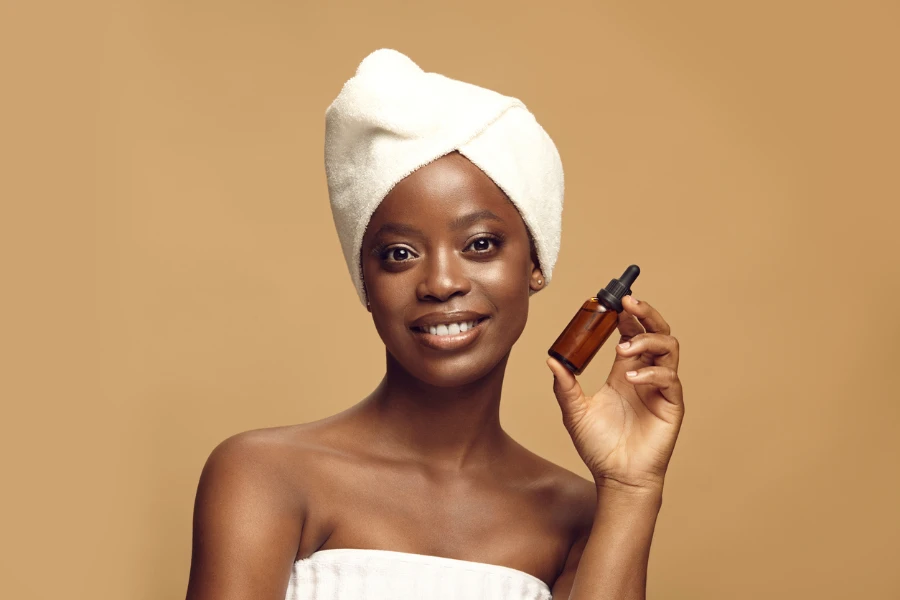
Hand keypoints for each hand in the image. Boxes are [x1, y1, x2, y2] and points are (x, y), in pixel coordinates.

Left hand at [547, 295, 683, 492]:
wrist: (616, 478)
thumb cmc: (599, 447)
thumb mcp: (574, 412)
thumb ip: (565, 385)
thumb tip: (551, 359)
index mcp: (625, 371)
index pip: (632, 332)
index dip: (626, 314)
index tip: (613, 301)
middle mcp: (645, 374)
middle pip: (656, 331)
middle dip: (645, 313)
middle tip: (628, 302)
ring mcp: (661, 388)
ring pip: (669, 347)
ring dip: (647, 340)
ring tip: (625, 348)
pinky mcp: (672, 405)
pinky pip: (669, 378)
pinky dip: (651, 373)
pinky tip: (632, 378)